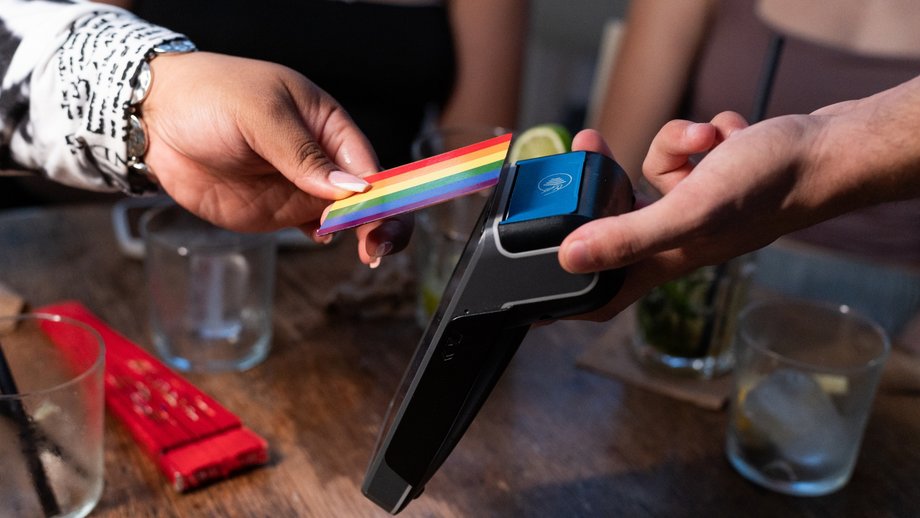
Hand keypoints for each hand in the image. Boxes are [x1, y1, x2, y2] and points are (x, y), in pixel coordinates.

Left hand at [143, 52, 409, 264]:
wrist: (153, 119)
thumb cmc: (209, 96)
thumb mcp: (258, 114)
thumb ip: (301, 153)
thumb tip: (351, 189)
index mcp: (327, 125)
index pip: (368, 164)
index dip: (382, 193)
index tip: (381, 218)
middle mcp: (321, 159)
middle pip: (366, 195)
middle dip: (381, 221)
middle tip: (378, 247)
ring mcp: (300, 187)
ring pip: (346, 217)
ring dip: (359, 234)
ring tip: (365, 252)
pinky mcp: (278, 211)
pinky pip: (315, 228)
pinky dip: (328, 238)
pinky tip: (325, 239)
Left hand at [560, 113, 833, 320]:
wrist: (825, 151)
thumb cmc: (768, 186)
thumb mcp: (691, 208)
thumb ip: (631, 234)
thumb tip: (569, 257)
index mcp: (665, 260)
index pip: (604, 296)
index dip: (566, 304)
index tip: (529, 301)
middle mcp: (672, 238)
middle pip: (611, 220)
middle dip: (599, 180)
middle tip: (587, 144)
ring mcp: (690, 208)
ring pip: (647, 175)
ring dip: (672, 146)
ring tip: (709, 140)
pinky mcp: (706, 179)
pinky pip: (678, 153)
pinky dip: (696, 136)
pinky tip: (725, 135)